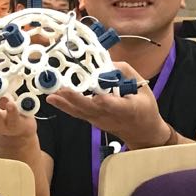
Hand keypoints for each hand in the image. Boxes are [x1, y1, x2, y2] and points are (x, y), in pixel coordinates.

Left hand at [46, 62, 172, 149]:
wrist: (141, 133)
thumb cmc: (144, 107)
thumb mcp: (143, 87)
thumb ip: (125, 72)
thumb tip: (107, 62)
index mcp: (128, 109)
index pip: (115, 106)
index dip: (106, 102)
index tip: (98, 97)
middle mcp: (111, 116)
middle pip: (92, 109)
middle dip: (76, 99)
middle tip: (63, 90)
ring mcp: (99, 120)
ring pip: (80, 113)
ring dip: (65, 103)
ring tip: (51, 94)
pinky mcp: (92, 121)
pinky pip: (78, 113)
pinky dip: (65, 106)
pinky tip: (54, 99)